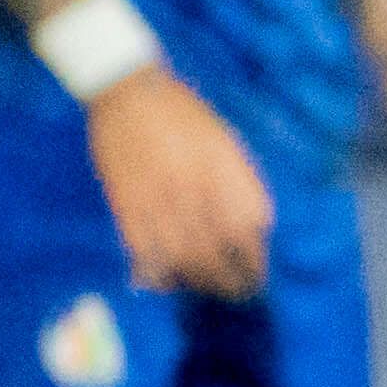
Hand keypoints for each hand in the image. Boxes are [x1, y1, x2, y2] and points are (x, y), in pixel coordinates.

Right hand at [82, 64, 274, 300]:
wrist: (129, 93)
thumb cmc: (183, 114)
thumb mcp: (225, 143)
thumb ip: (240, 184)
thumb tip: (255, 225)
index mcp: (223, 173)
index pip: (248, 231)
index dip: (255, 259)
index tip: (259, 273)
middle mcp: (195, 192)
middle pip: (217, 253)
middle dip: (231, 281)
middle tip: (239, 293)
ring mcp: (159, 202)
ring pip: (183, 259)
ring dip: (199, 281)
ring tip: (208, 289)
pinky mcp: (127, 207)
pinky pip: (144, 253)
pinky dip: (157, 273)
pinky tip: (167, 281)